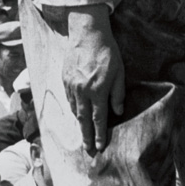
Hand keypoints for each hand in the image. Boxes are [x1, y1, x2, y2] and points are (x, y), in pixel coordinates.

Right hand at [65, 4, 124, 155]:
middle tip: (87, 151)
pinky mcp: (64, 79)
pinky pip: (69, 99)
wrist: (87, 34)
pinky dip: (74, 108)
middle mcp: (82, 91)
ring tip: (83, 133)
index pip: (98, 119)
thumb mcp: (119, 72)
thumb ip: (117, 93)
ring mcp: (71, 86)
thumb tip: (118, 112)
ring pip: (75, 110)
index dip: (99, 135)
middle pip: (83, 120)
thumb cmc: (107, 52)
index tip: (99, 147)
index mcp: (97, 91)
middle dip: (85, 136)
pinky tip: (78, 112)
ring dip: (79, 123)